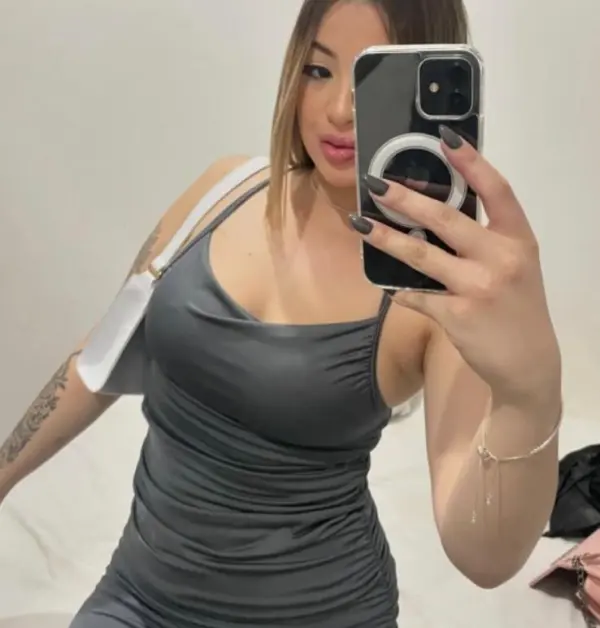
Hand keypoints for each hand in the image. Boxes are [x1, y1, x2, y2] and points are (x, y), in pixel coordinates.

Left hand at [350, 125, 560, 404]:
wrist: (528, 363)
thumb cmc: (518, 307)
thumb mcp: (515, 265)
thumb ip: (486, 239)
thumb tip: (434, 213)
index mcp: (518, 239)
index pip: (497, 190)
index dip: (471, 162)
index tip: (444, 138)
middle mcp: (500, 258)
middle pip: (447, 218)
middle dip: (406, 199)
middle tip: (376, 185)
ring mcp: (477, 287)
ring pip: (422, 255)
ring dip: (386, 238)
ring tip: (360, 223)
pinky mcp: (457, 315)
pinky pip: (416, 295)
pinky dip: (397, 288)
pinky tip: (383, 281)